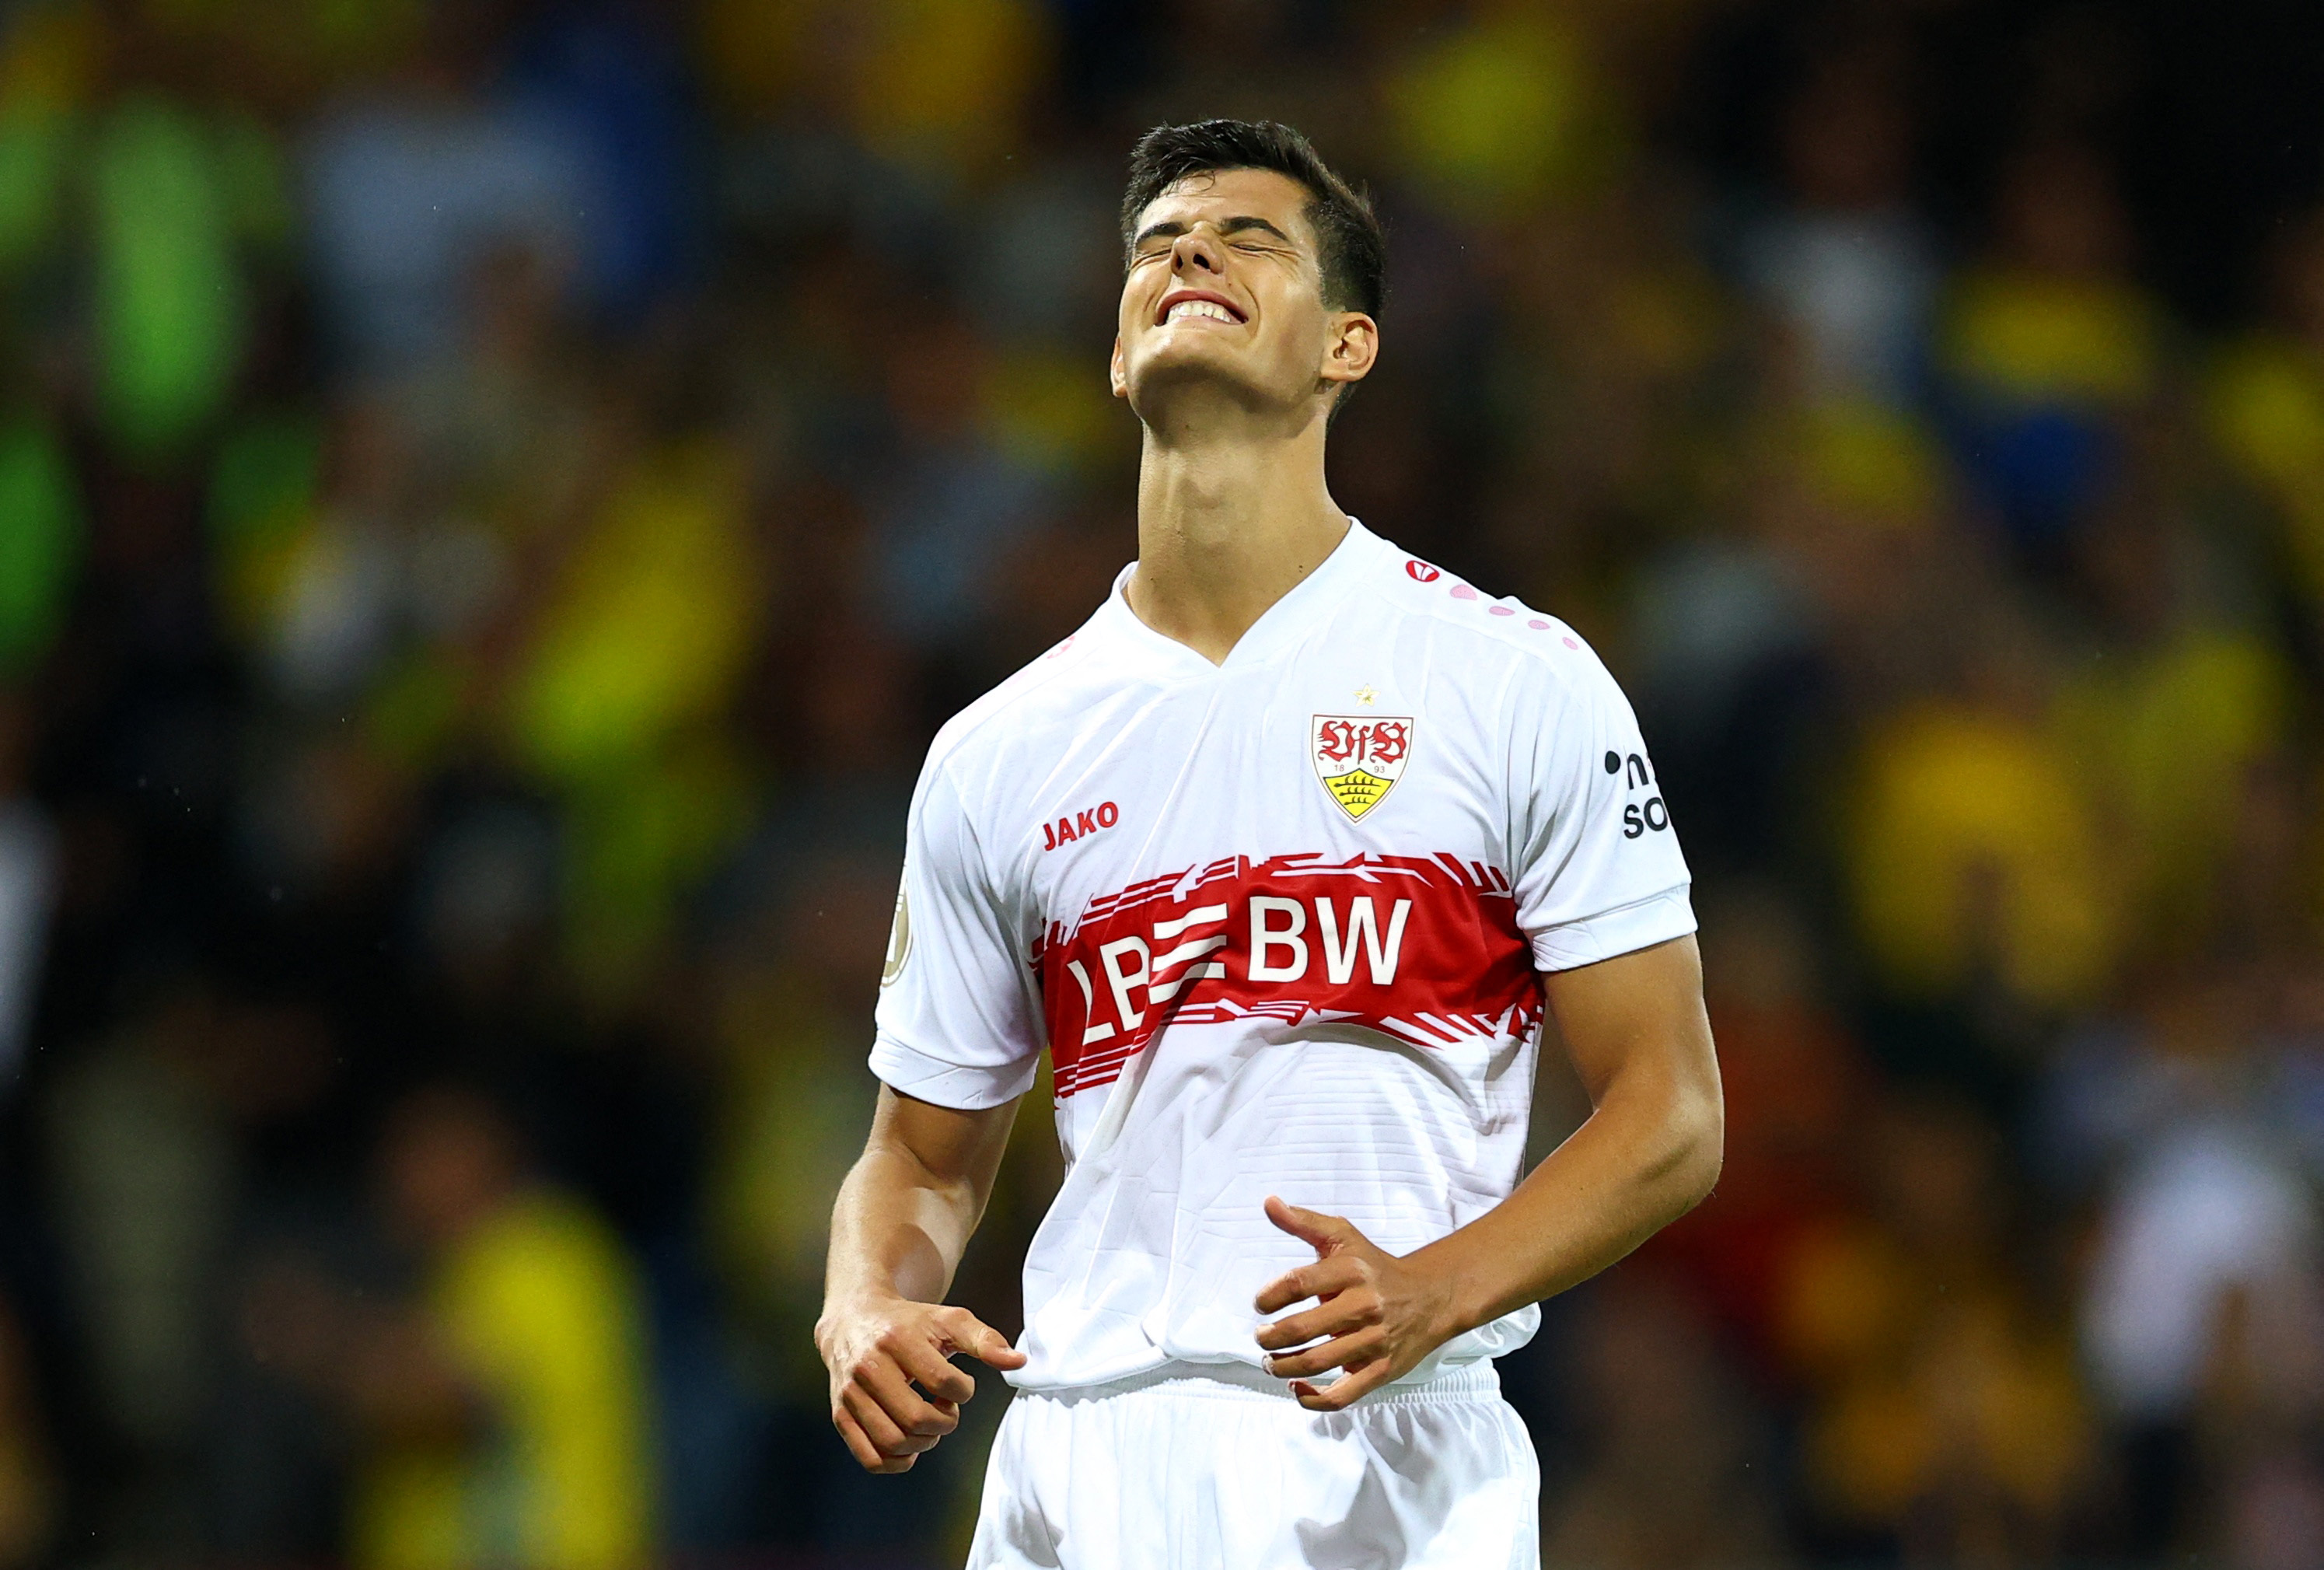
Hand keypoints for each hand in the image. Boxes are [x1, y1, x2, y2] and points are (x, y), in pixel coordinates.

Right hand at [815, 1296, 1026, 1472]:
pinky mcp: (840, 1414)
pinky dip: (896, 1462)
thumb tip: (1019, 1362)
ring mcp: (850, 1393)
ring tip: (928, 1423)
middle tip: (946, 1409)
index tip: (961, 1386)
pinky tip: (910, 1446)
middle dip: (944, 1423)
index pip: (942, 1381)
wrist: (854, 1318)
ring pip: (892, 1442)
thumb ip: (985, 1340)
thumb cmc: (909, 1322)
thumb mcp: (948, 1320)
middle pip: (916, 1418)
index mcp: (898, 1339)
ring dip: (923, 1443)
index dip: (963, 1391)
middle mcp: (868, 1366)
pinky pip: (869, 1457)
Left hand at [1253, 1196, 1464, 1410]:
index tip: (1261, 1304)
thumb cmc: (1375, 1266)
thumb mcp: (1343, 1237)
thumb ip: (1304, 1222)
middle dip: (1270, 1338)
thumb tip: (1268, 1202)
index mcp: (1351, 1270)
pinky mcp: (1381, 1370)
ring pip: (1317, 1362)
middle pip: (1303, 1328)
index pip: (1298, 1283)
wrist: (1430, 1297)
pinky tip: (1297, 1388)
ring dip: (1283, 1366)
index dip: (1269, 1296)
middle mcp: (1364, 1305)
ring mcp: (1374, 1341)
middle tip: (1261, 1338)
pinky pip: (1342, 1395)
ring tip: (1271, 1362)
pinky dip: (1313, 1398)